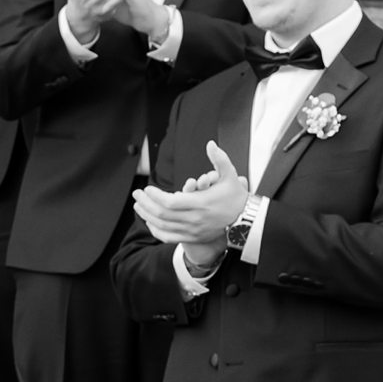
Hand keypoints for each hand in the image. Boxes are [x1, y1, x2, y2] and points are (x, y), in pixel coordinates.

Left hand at [133, 140, 249, 250]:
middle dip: (146, 203)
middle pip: (162, 214)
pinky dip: (156, 230)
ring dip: (147, 215)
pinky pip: (168, 237)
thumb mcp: (230, 176)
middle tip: (137, 194)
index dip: (155, 196)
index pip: (170, 203)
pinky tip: (149, 221)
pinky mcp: (191, 237)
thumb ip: (219, 159)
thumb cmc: (235, 197)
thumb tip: (210, 144)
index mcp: (201, 204)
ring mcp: (192, 230)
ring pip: (162, 225)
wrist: (244, 221)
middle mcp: (194, 219)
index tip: (147, 188)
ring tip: (138, 205)